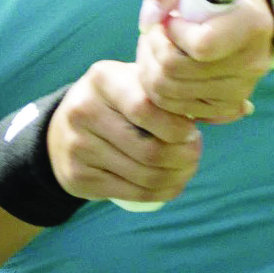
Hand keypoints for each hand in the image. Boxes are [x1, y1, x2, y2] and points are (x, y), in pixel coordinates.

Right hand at [47, 60, 201, 205]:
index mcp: (102, 79)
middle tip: (195, 154)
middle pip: (148, 149)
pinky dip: (160, 193)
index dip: (176, 127)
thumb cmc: (116, 102)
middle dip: (183, 158)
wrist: (62, 129)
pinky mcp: (77, 178)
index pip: (145, 108)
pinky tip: (172, 185)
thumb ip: (162, 92)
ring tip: (187, 169)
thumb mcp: (132, 82)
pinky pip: (131, 193)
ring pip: (143, 176)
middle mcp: (83, 111)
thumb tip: (211, 114)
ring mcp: (77, 147)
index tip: (193, 132)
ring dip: (176, 178)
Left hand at [134, 0, 273, 124]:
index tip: (173, 16)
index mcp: (251, 24)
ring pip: (170, 96)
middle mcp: (252, 62)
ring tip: (158, 47)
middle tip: (155, 32)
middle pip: (176, 73)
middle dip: (152, 50)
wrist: (251, 11)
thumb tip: (148, 21)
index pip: (201, 46)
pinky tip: (167, 68)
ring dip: (151, 69)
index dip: (173, 32)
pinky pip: (177, 111)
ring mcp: (241, 89)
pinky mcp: (227, 106)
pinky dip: (161, 91)